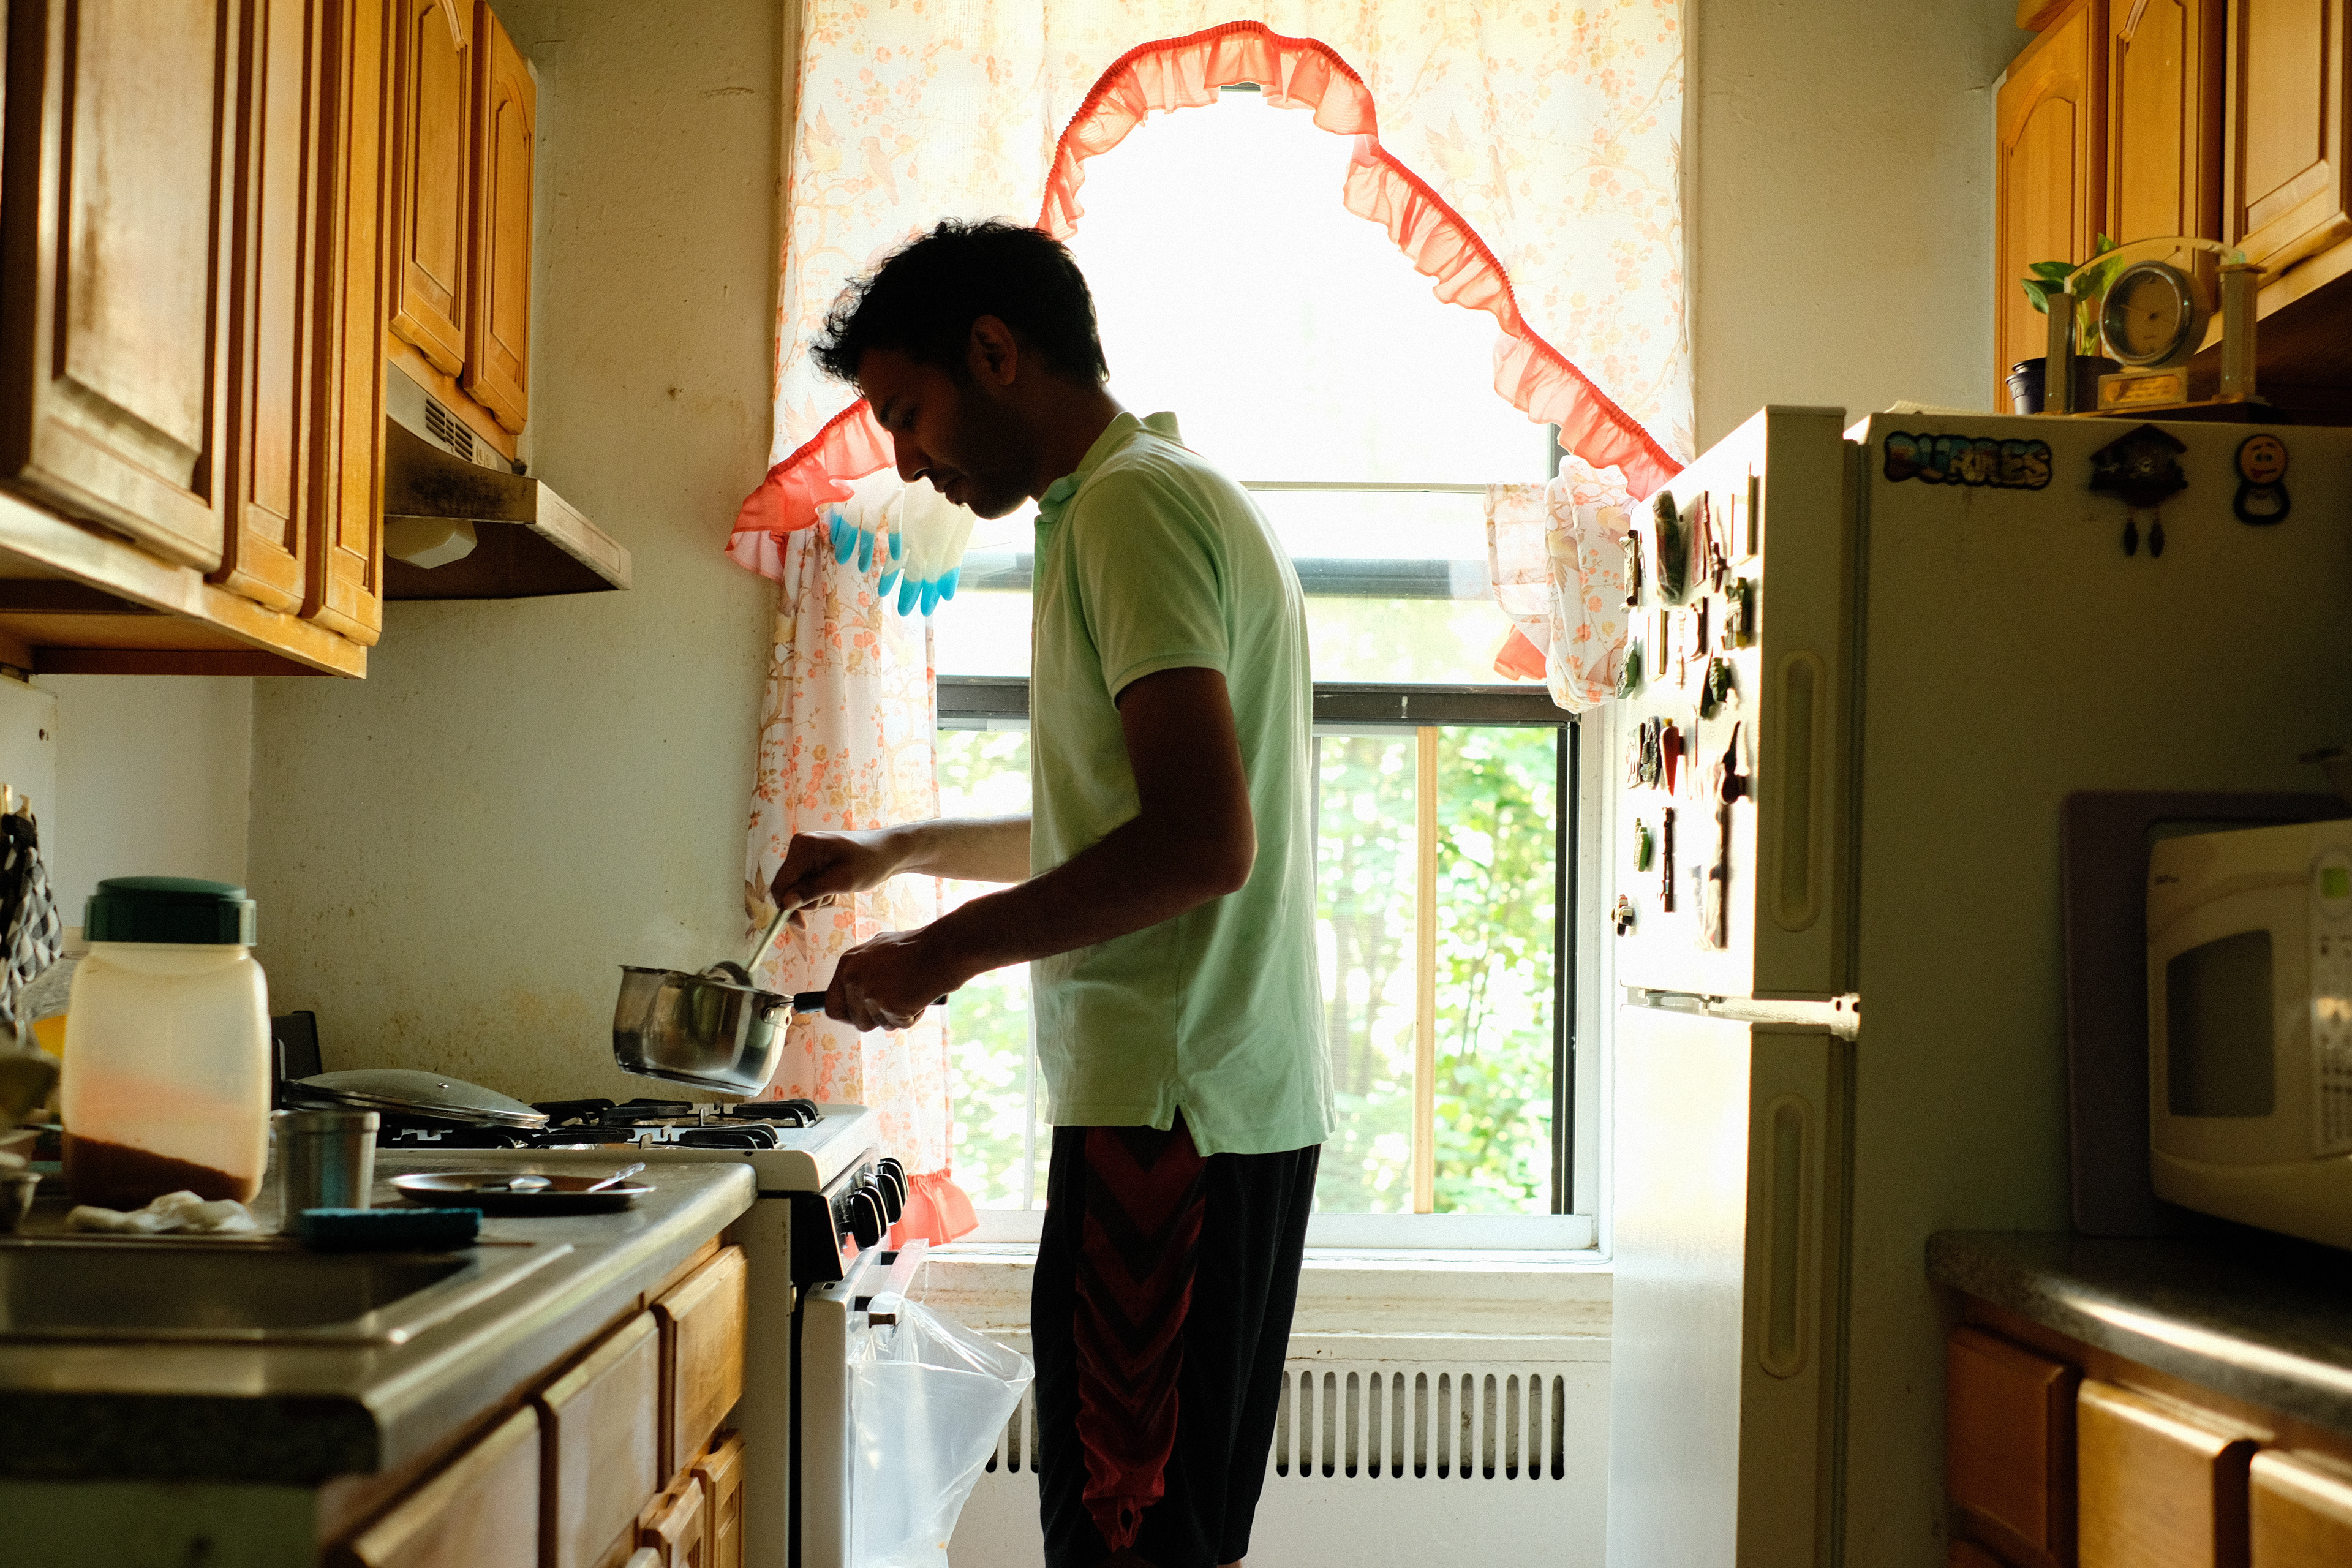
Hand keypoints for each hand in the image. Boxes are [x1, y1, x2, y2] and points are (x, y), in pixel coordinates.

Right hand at [771, 830, 899, 927]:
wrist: (888, 851)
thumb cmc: (870, 862)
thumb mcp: (842, 881)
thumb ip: (812, 892)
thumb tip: (785, 904)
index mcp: (802, 847)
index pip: (781, 884)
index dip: (786, 907)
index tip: (801, 925)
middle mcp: (798, 847)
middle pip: (787, 888)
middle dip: (808, 900)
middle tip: (833, 898)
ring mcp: (804, 855)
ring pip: (798, 890)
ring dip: (817, 898)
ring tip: (838, 890)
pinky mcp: (811, 862)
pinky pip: (807, 885)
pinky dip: (820, 893)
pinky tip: (837, 887)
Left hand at [826, 924, 967, 1032]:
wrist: (943, 949)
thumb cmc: (918, 947)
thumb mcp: (880, 950)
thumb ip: (864, 970)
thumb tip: (852, 991)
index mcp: (847, 964)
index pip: (831, 1004)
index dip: (848, 1014)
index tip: (861, 1016)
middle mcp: (853, 979)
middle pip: (856, 1020)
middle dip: (875, 1019)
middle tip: (893, 1008)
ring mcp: (869, 993)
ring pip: (879, 1024)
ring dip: (896, 1016)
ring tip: (911, 993)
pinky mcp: (888, 1006)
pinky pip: (899, 1024)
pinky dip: (912, 1016)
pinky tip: (920, 997)